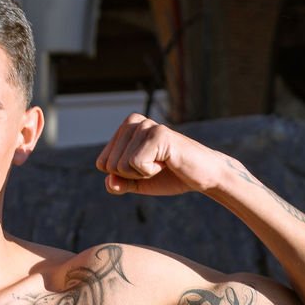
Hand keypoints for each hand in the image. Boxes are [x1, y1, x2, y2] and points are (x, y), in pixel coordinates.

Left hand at [95, 114, 225, 196]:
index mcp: (125, 128)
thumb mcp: (136, 182)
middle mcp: (133, 121)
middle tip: (156, 166)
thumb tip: (109, 181)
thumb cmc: (170, 176)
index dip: (123, 175)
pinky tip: (167, 162)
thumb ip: (118, 183)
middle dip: (131, 175)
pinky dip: (150, 172)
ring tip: (162, 163)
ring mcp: (146, 126)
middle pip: (110, 165)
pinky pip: (136, 164)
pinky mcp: (158, 134)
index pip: (102, 163)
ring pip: (121, 165)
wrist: (203, 176)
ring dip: (142, 173)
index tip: (145, 167)